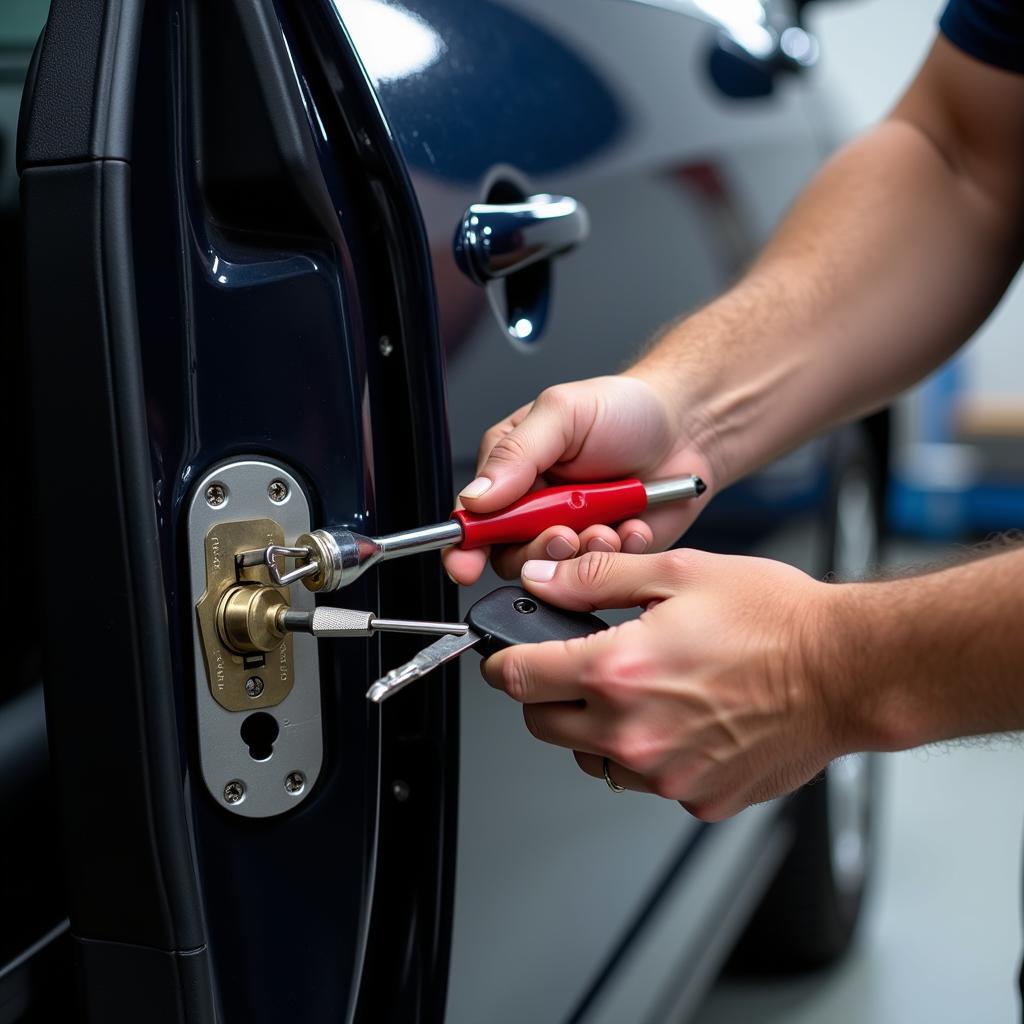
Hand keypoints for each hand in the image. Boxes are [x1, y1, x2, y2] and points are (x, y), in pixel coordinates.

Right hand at [444, 375, 714, 584]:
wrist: (688, 428)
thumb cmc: (624, 409)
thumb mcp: (562, 413)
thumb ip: (516, 454)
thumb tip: (476, 496)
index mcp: (511, 470)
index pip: (473, 516)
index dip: (465, 545)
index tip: (467, 562)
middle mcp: (535, 507)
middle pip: (509, 554)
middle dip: (537, 550)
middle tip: (564, 533)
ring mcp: (570, 532)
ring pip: (554, 570)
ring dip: (581, 553)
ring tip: (608, 525)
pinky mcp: (605, 553)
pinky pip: (600, 574)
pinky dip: (618, 554)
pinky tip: (633, 526)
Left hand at [480, 549, 845, 820]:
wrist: (846, 670)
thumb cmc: (775, 619)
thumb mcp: (678, 574)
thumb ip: (597, 578)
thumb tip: (543, 579)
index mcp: (619, 672)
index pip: (521, 678)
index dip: (505, 662)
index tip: (508, 657)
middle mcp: (634, 733)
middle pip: (543, 725)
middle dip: (544, 694)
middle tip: (574, 666)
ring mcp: (665, 774)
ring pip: (590, 758)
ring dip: (593, 727)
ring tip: (637, 690)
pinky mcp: (697, 797)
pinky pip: (645, 780)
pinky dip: (647, 753)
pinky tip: (680, 719)